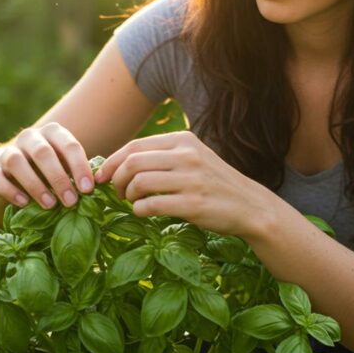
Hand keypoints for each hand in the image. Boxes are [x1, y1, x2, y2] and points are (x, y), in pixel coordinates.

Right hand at [0, 122, 94, 209]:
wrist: (19, 170)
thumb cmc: (55, 169)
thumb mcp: (68, 166)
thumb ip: (80, 174)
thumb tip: (100, 189)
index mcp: (53, 132)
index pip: (69, 145)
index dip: (79, 167)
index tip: (88, 189)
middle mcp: (30, 137)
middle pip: (42, 153)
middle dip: (58, 178)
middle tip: (71, 201)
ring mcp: (9, 151)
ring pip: (17, 162)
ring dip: (35, 185)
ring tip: (50, 205)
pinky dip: (9, 190)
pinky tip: (24, 203)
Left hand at [94, 131, 276, 238]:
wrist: (250, 206)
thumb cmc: (215, 183)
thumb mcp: (194, 157)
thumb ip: (164, 155)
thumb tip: (122, 161)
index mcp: (184, 140)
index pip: (135, 145)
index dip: (112, 161)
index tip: (102, 176)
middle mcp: (187, 156)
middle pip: (132, 162)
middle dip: (116, 179)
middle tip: (117, 192)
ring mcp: (190, 180)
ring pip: (139, 182)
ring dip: (128, 195)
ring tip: (133, 202)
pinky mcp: (193, 204)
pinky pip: (151, 205)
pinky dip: (140, 210)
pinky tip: (144, 212)